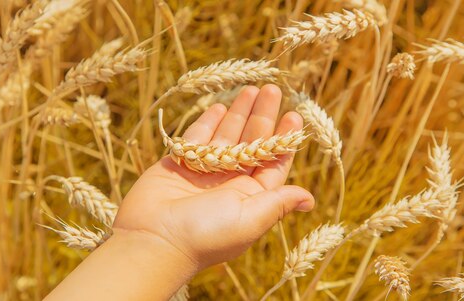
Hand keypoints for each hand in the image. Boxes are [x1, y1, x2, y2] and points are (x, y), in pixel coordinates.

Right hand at [113, 84, 314, 270]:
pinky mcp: (180, 164)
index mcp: (250, 197)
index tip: (292, 114)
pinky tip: (221, 106)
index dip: (283, 139)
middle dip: (262, 116)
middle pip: (251, 143)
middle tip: (272, 90)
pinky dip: (209, 122)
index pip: (272, 162)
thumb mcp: (250, 219)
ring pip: (226, 136)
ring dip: (239, 113)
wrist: (154, 240)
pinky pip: (198, 138)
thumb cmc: (206, 234)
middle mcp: (229, 183)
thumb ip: (278, 202)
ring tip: (250, 90)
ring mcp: (204, 172)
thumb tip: (310, 199)